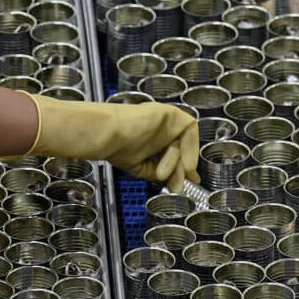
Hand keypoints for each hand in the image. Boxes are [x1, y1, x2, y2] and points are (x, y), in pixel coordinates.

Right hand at [21, 94, 199, 192]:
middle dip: (181, 170)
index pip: (175, 153)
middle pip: (183, 149)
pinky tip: (184, 162)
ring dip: (178, 161)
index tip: (182, 184)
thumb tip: (179, 185)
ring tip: (161, 172)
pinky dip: (190, 146)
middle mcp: (162, 129)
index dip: (181, 169)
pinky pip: (189, 128)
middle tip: (176, 185)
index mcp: (153, 138)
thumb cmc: (114, 147)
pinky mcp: (171, 113)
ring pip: (186, 141)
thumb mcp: (141, 167)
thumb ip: (161, 173)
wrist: (107, 134)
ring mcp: (167, 120)